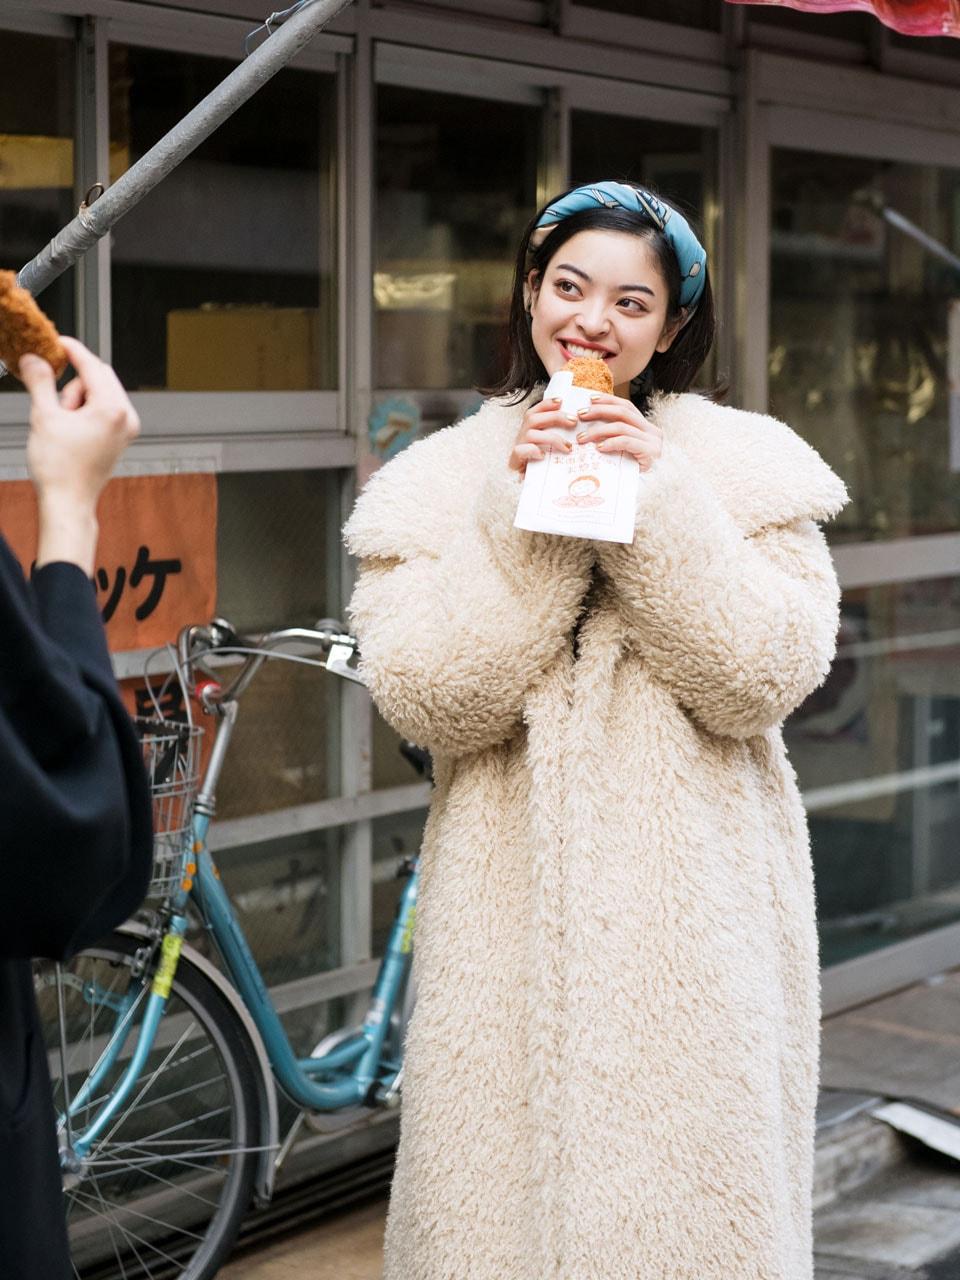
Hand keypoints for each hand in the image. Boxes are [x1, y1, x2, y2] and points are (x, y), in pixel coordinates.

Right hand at [19, 337, 139, 572]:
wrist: (68, 503)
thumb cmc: (60, 470)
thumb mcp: (43, 417)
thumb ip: (40, 381)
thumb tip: (33, 359)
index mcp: (113, 409)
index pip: (92, 365)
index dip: (72, 350)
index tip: (56, 342)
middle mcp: (127, 418)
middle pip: (99, 378)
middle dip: (72, 384)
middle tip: (52, 399)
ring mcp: (126, 429)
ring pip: (99, 394)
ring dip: (76, 400)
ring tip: (61, 425)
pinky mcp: (120, 438)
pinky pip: (102, 411)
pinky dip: (84, 411)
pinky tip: (68, 429)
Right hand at [508, 396, 576, 474]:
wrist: (532, 487)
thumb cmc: (545, 465)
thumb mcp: (553, 448)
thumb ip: (559, 436)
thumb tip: (577, 424)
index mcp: (529, 429)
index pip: (534, 411)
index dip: (546, 404)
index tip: (561, 401)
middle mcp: (521, 436)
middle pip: (533, 418)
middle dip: (555, 417)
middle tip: (573, 421)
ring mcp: (518, 447)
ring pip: (530, 434)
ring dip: (551, 438)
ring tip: (567, 447)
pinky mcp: (514, 461)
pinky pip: (520, 451)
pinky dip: (533, 451)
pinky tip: (544, 456)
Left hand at [573, 393, 662, 470]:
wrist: (651, 490)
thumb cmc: (631, 471)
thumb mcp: (623, 450)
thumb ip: (614, 436)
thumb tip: (587, 424)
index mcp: (646, 426)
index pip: (626, 406)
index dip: (608, 400)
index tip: (590, 399)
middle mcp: (652, 431)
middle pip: (623, 413)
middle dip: (599, 411)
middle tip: (580, 415)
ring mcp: (653, 442)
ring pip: (621, 427)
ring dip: (598, 431)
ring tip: (582, 438)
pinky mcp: (650, 453)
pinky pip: (626, 442)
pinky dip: (611, 443)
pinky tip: (598, 448)